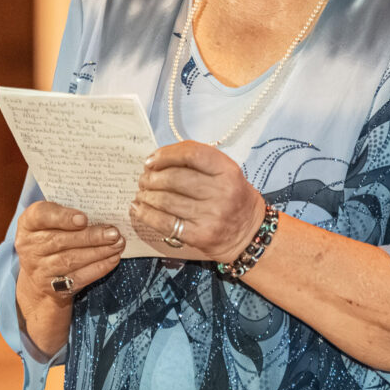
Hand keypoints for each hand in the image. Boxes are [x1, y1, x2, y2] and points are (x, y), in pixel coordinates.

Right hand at [15, 200, 125, 299]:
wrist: (40, 274)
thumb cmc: (52, 235)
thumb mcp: (52, 220)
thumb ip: (70, 213)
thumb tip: (102, 212)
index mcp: (28, 223)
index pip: (41, 215)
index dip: (63, 217)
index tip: (84, 219)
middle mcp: (29, 246)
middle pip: (60, 240)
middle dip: (91, 237)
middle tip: (113, 233)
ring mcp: (38, 268)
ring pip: (70, 260)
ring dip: (98, 252)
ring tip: (117, 244)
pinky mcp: (52, 286)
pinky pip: (78, 277)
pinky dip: (98, 268)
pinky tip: (113, 259)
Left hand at [130, 141, 264, 262]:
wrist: (250, 234)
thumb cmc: (234, 198)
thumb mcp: (226, 173)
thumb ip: (198, 163)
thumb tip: (157, 161)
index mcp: (228, 171)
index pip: (191, 154)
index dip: (166, 155)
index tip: (152, 160)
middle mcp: (222, 192)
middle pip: (174, 178)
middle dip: (152, 177)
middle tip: (144, 179)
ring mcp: (211, 215)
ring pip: (166, 200)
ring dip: (147, 195)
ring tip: (142, 193)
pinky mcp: (200, 235)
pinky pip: (165, 222)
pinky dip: (146, 214)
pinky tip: (139, 209)